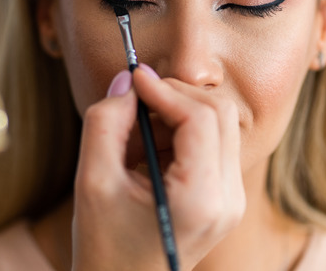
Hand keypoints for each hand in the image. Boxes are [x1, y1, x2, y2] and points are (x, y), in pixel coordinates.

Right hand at [72, 65, 245, 270]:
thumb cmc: (105, 246)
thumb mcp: (92, 182)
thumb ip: (105, 124)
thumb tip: (126, 80)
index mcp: (201, 199)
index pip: (200, 117)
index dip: (165, 89)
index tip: (133, 78)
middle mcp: (229, 199)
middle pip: (219, 113)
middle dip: (175, 96)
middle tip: (134, 102)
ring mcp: (233, 200)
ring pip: (219, 124)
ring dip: (178, 114)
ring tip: (137, 135)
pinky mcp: (227, 198)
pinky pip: (214, 144)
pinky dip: (183, 133)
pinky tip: (151, 151)